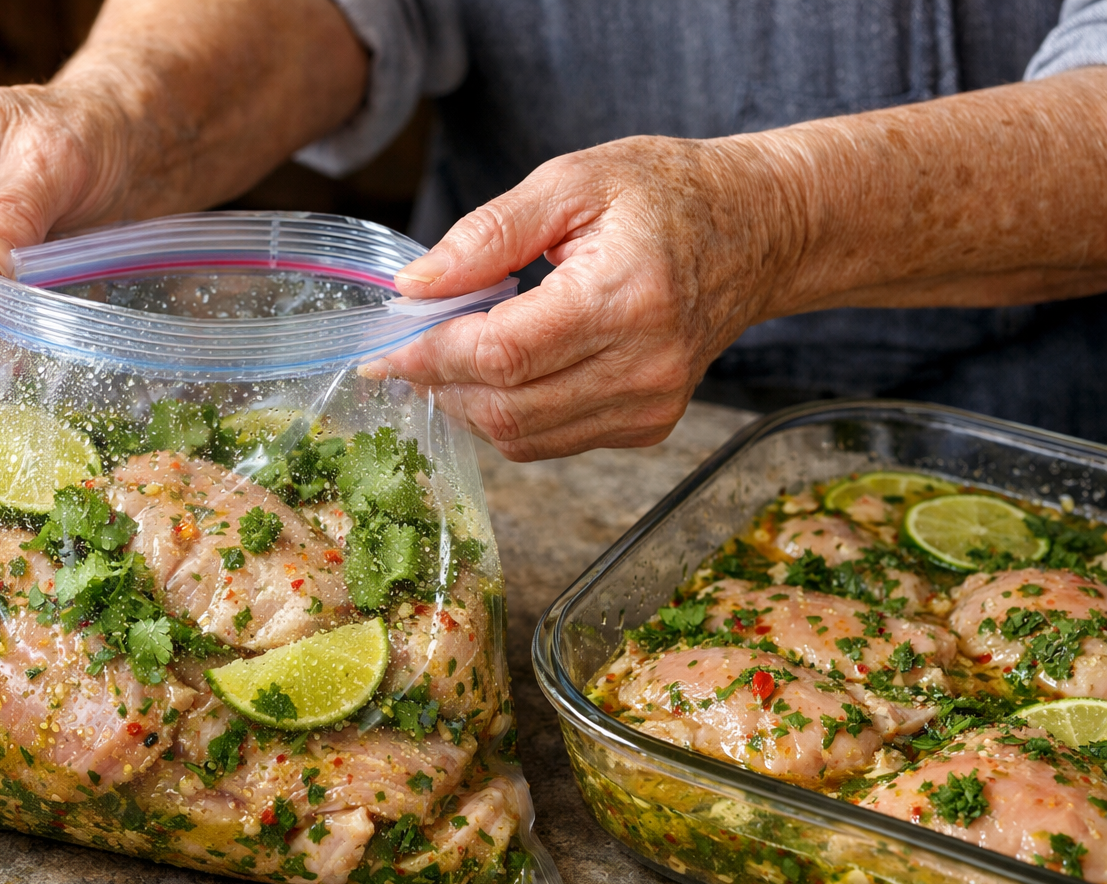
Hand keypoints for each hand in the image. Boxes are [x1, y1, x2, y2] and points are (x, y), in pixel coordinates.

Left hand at [371, 136, 784, 460]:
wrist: (757, 232)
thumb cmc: (666, 196)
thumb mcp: (572, 181)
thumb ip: (487, 234)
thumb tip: (414, 286)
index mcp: (624, 296)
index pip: (502, 353)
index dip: (431, 355)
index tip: (386, 346)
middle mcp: (644, 365)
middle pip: (506, 406)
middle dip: (440, 383)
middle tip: (409, 348)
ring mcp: (651, 404)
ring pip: (522, 437)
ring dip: (469, 404)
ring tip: (453, 356)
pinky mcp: (649, 425)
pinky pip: (551, 441)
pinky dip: (510, 413)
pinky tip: (505, 370)